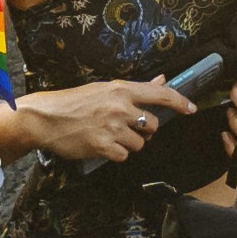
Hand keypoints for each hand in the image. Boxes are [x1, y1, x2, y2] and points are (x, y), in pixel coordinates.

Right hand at [23, 75, 192, 162]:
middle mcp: (120, 107)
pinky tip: (102, 145)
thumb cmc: (73, 102)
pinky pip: (124, 156)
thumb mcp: (104, 89)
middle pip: (153, 125)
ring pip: (139, 144)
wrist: (45, 118)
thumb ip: (135, 90)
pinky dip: (116, 154)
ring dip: (128, 143)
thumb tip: (161, 81)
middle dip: (144, 130)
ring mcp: (112, 127)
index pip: (161, 95)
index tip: (191, 109)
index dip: (180, 102)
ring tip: (109, 135)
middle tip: (127, 128)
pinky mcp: (104, 146)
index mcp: (121, 90)